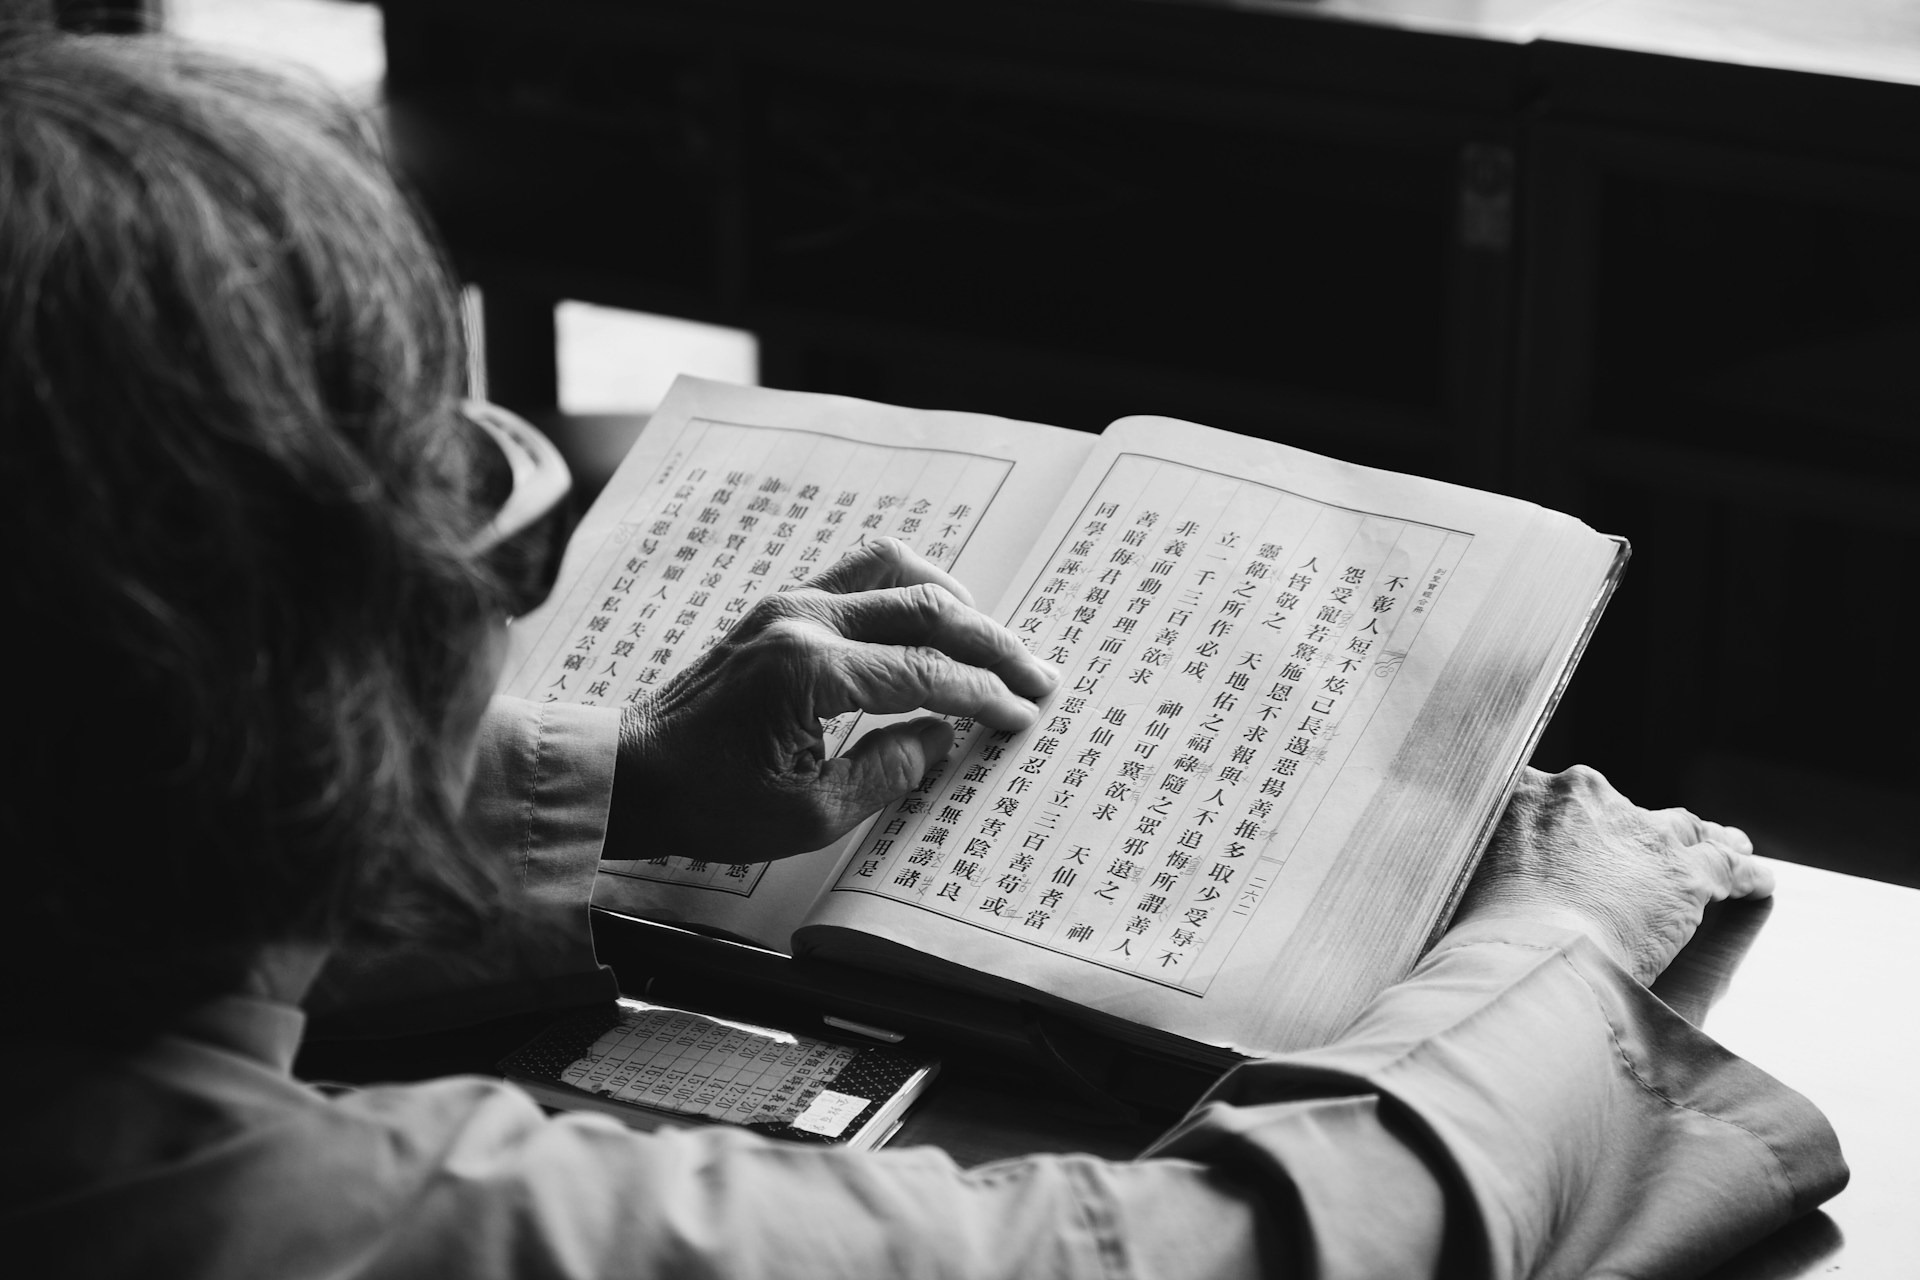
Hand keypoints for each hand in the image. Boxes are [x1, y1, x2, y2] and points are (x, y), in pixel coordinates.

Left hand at [607, 538, 1057, 861]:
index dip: (984, 696)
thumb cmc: (705, 802)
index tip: (1023, 715)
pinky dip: (907, 589)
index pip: (926, 674)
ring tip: (989, 641)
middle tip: (1037, 674)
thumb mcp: (806, 815)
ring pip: (894, 569)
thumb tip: (942, 737)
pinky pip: (859, 573)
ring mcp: (787, 604)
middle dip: (991, 643)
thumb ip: (886, 772)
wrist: (629, 773)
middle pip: (925, 608)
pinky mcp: (777, 607)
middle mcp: (802, 620)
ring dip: (952, 601)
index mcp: (810, 672)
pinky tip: (931, 620)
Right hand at [1450, 765, 1772, 983]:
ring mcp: (1637, 830)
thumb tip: (1463, 878)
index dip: (1557, 819)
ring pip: (1679, 826)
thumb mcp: (1458, 877)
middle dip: (1624, 829)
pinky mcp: (1685, 872)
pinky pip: (1727, 867)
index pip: (1547, 795)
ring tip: (1725, 845)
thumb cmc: (1479, 932)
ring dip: (1700, 838)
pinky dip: (1745, 875)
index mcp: (1523, 793)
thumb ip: (1473, 864)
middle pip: (1613, 806)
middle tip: (1630, 853)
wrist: (1526, 959)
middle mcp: (1583, 796)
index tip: (1561, 834)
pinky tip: (1760, 882)